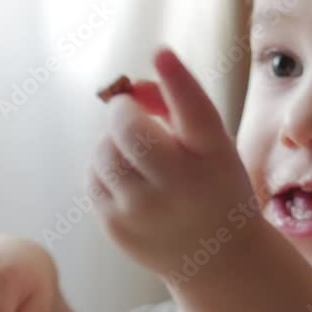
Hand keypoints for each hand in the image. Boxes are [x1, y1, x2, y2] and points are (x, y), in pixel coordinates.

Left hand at [90, 49, 254, 276]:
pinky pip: (93, 177)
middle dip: (123, 110)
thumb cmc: (213, 185)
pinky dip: (105, 169)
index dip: (176, 78)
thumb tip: (127, 88)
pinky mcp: (117, 227)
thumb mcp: (213, 144)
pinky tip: (129, 180)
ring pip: (104, 151)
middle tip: (132, 113)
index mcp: (215, 157)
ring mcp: (145, 210)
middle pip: (129, 127)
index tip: (161, 52)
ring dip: (113, 142)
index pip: (196, 111)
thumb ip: (177, 103)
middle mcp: (182, 185)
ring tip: (136, 154)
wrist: (217, 259)